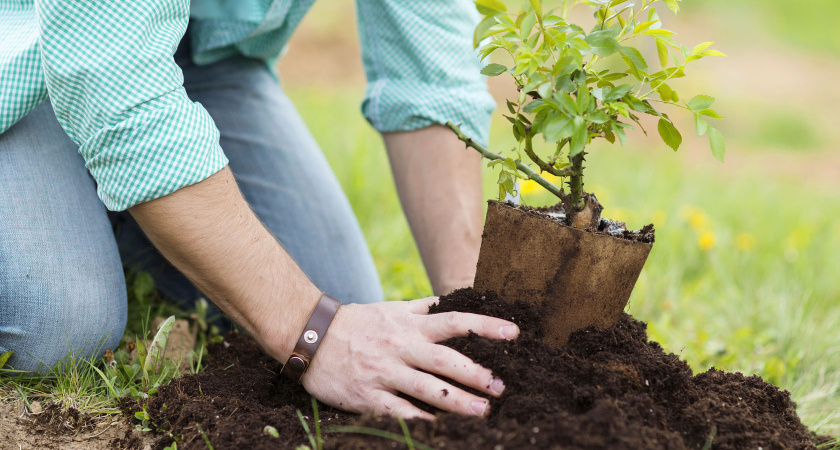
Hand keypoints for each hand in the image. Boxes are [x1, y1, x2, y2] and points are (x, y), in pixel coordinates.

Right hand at [300, 297, 518, 418]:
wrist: (309, 336)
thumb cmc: (357, 323)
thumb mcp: (391, 308)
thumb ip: (423, 308)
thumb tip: (454, 299)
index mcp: (409, 324)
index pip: (455, 321)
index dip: (485, 326)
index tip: (513, 334)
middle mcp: (400, 345)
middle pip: (445, 359)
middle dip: (476, 373)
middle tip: (502, 386)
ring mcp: (384, 371)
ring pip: (426, 388)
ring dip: (458, 401)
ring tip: (483, 411)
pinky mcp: (368, 395)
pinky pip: (399, 410)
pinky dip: (421, 419)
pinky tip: (441, 427)